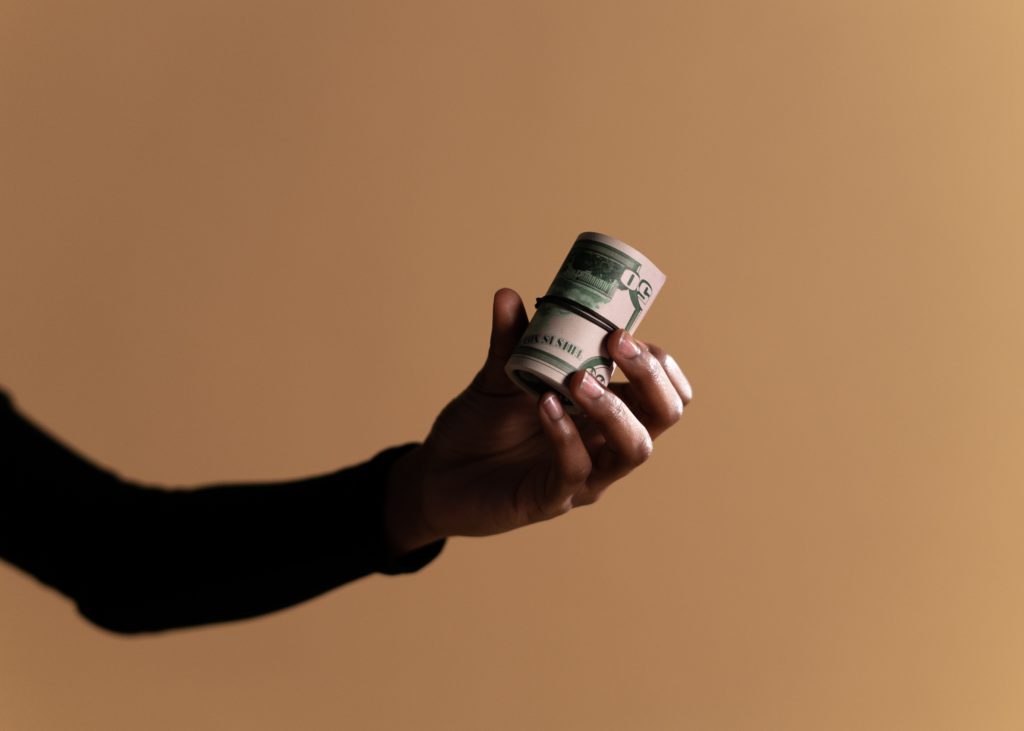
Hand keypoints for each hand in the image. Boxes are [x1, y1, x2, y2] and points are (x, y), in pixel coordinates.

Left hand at [384, 288, 692, 556]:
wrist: (435, 475)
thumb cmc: (479, 428)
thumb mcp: (497, 377)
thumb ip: (510, 340)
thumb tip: (508, 294)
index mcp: (605, 412)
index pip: (663, 391)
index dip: (658, 362)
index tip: (622, 332)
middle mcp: (605, 445)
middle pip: (664, 415)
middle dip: (651, 376)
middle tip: (616, 342)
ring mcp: (584, 477)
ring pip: (634, 449)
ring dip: (613, 408)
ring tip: (576, 379)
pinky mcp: (551, 500)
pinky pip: (574, 471)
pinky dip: (565, 436)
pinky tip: (544, 405)